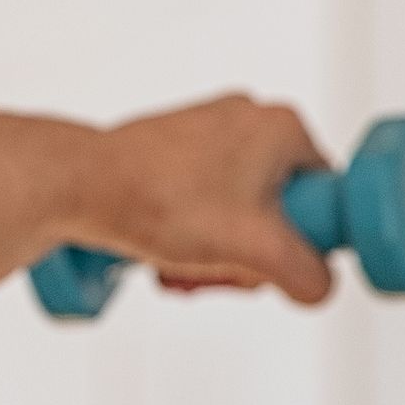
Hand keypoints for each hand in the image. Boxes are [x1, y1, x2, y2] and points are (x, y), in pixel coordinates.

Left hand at [77, 94, 334, 304]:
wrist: (79, 185)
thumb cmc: (161, 201)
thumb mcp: (258, 251)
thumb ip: (309, 275)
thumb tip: (315, 285)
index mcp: (282, 127)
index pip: (325, 199)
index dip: (300, 242)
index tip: (265, 258)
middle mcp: (248, 119)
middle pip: (279, 213)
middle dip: (249, 255)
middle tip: (219, 268)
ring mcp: (207, 132)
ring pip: (238, 215)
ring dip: (216, 253)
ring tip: (183, 265)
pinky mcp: (174, 151)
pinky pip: (203, 205)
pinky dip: (190, 236)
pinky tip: (165, 254)